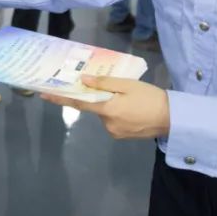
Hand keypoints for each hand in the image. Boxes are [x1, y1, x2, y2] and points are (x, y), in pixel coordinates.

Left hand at [41, 76, 169, 139]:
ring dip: (112, 106)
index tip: (44, 94)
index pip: (78, 102)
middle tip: (119, 90)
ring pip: (106, 114)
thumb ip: (104, 83)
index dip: (60, 98)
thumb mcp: (128, 85)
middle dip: (102, 98)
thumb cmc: (150, 98)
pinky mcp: (123, 136)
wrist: (173, 118)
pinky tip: (134, 109)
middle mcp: (107, 123)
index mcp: (107, 109)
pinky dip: (119, 114)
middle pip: (96, 107)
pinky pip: (114, 121)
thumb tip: (83, 80)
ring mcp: (115, 132)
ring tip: (132, 100)